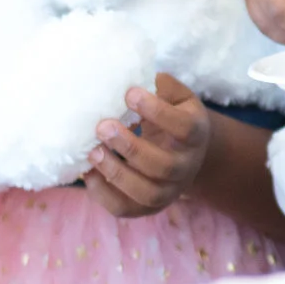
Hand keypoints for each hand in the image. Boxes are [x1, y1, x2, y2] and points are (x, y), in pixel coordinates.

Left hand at [83, 74, 211, 217]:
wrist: (187, 152)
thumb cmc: (175, 116)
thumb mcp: (177, 97)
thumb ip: (164, 87)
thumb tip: (141, 74)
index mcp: (196, 134)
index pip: (183, 128)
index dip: (157, 112)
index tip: (129, 93)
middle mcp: (186, 167)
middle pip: (162, 166)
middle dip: (129, 147)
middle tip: (102, 126)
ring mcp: (169, 191)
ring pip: (145, 193)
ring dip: (115, 174)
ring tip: (92, 152)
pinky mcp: (148, 207)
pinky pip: (125, 209)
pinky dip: (103, 194)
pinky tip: (88, 173)